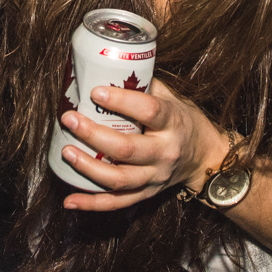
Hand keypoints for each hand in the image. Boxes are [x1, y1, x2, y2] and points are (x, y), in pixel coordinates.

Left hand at [55, 80, 230, 211]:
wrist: (205, 157)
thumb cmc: (182, 120)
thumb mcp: (172, 98)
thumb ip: (143, 86)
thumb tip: (105, 67)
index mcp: (172, 123)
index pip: (149, 111)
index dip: (121, 102)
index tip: (95, 91)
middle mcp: (165, 153)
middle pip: (127, 149)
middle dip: (94, 135)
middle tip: (69, 118)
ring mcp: (155, 177)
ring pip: (119, 179)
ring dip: (89, 167)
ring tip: (66, 151)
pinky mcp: (147, 194)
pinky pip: (117, 203)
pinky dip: (92, 204)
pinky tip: (69, 200)